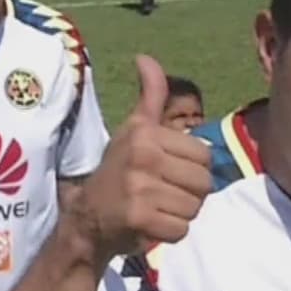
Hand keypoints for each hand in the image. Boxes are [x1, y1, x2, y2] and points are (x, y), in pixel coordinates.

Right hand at [67, 56, 212, 259]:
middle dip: (189, 194)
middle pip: (203, 183)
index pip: (204, 155)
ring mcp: (140, 188)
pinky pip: (181, 229)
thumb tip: (144, 57)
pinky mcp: (139, 218)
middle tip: (162, 194)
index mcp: (146, 133)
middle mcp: (143, 156)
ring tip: (156, 208)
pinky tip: (150, 225)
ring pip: (194, 208)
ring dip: (179, 215)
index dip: (192, 169)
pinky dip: (170, 233)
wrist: (85, 219)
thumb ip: (150, 96)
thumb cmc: (118, 170)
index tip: (167, 173)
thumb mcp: (133, 129)